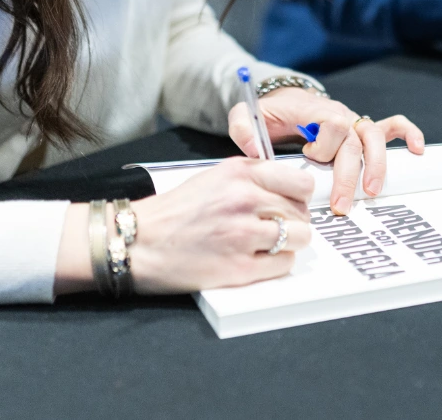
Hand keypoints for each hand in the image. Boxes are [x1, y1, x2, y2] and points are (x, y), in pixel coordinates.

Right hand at [53, 158, 315, 295]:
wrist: (138, 242)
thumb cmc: (174, 212)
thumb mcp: (214, 178)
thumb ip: (251, 178)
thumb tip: (290, 190)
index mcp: (240, 173)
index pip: (300, 181)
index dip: (301, 195)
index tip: (294, 203)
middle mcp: (244, 199)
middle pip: (302, 211)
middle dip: (294, 220)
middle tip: (276, 227)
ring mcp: (243, 234)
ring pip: (299, 237)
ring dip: (289, 243)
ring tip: (269, 244)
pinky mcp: (239, 267)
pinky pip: (284, 264)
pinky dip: (277, 264)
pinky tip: (259, 260)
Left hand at [229, 87, 425, 214]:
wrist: (282, 98)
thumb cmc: (269, 112)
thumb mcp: (246, 116)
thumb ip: (243, 128)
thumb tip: (254, 148)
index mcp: (314, 111)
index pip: (332, 124)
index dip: (326, 144)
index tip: (309, 158)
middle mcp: (339, 115)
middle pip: (355, 140)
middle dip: (350, 174)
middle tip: (343, 205)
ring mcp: (353, 121)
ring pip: (375, 137)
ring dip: (377, 164)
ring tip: (371, 192)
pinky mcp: (361, 129)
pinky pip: (392, 126)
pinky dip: (407, 134)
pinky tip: (417, 150)